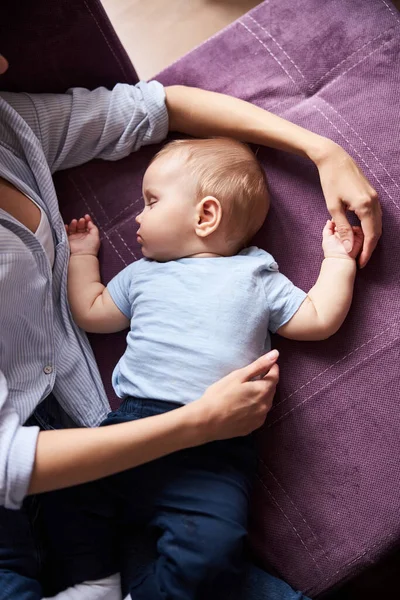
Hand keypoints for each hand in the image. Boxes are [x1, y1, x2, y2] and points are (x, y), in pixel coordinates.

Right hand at [65, 214, 99, 256]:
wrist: (81, 255)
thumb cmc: (90, 247)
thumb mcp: (96, 236)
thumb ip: (93, 228)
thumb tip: (89, 222)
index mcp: (89, 235)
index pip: (87, 225)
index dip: (87, 220)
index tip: (86, 216)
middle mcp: (81, 236)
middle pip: (80, 226)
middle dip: (80, 222)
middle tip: (81, 220)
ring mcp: (74, 238)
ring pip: (73, 228)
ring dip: (74, 224)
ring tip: (75, 222)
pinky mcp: (68, 240)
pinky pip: (65, 232)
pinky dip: (65, 228)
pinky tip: (66, 226)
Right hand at [193, 350, 278, 441]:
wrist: (207, 421)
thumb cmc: (220, 394)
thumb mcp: (239, 376)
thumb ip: (259, 365)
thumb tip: (276, 354)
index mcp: (263, 390)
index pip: (275, 376)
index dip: (272, 368)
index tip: (267, 364)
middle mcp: (266, 405)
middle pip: (271, 389)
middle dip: (267, 381)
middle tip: (255, 376)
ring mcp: (260, 418)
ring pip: (266, 402)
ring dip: (262, 394)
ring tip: (248, 391)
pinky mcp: (253, 427)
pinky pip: (260, 413)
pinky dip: (256, 407)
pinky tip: (244, 405)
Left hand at [315, 141, 381, 267]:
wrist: (334, 158)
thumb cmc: (330, 181)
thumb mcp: (333, 207)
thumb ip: (342, 229)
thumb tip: (348, 248)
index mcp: (365, 206)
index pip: (370, 236)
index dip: (366, 252)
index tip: (360, 263)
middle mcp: (374, 202)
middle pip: (377, 231)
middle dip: (370, 248)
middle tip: (360, 260)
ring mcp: (375, 197)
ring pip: (378, 224)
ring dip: (371, 238)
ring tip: (360, 250)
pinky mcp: (371, 194)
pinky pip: (375, 215)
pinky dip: (371, 227)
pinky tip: (361, 233)